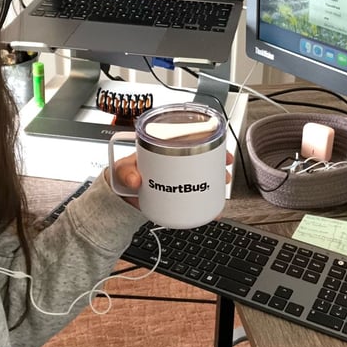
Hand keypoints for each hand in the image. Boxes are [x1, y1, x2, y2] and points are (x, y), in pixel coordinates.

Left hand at [107, 152, 235, 208]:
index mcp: (163, 147)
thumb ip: (125, 172)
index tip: (218, 147)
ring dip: (215, 181)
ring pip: (202, 176)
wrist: (120, 193)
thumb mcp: (122, 169)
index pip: (190, 138)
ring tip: (222, 187)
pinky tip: (211, 208)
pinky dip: (205, 203)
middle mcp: (174, 161)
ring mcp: (177, 178)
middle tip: (225, 170)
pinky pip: (195, 196)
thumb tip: (134, 179)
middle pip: (202, 158)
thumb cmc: (123, 173)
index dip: (208, 141)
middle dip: (218, 163)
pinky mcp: (177, 193)